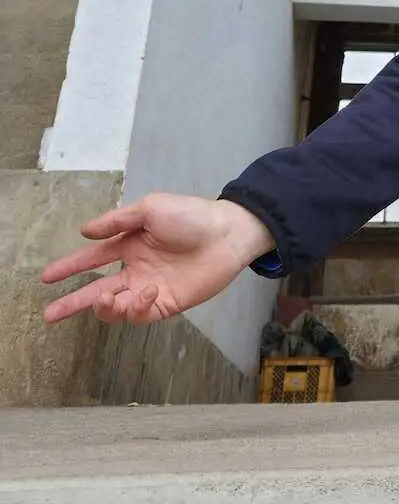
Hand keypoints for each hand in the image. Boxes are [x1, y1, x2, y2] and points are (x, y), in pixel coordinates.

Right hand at [41, 194, 273, 325]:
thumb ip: (118, 220)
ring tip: (104, 297)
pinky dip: (135, 306)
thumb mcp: (152, 208)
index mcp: (130, 243)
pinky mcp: (165, 304)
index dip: (70, 268)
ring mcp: (149, 288)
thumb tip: (84, 232)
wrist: (228, 234)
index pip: (93, 259)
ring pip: (114, 307)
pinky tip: (145, 291)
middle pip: (96, 290)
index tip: (46, 278)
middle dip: (72, 302)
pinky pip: (139, 313)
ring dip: (104, 306)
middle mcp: (136, 268)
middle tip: (49, 314)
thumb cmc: (191, 215)